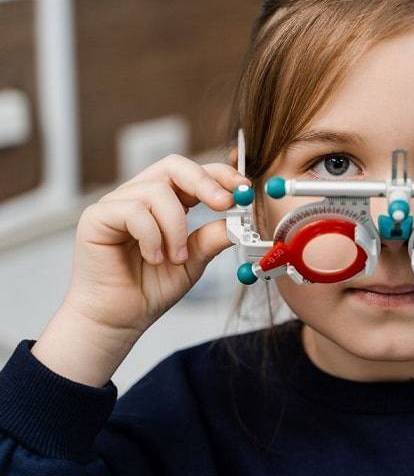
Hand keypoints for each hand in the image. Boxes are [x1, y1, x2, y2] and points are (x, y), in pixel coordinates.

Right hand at [32, 153, 249, 386]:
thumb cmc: (151, 289)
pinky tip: (153, 258)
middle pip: (174, 166)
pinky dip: (151, 235)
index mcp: (166, 202)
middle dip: (204, 182)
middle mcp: (140, 196)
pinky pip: (133, 210)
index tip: (243, 189)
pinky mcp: (96, 217)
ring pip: (157, 191)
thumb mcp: (193, 261)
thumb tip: (238, 220)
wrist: (119, 319)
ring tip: (176, 257)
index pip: (193, 173)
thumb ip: (212, 238)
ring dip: (175, 226)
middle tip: (224, 203)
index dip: (219, 174)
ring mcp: (117, 204)